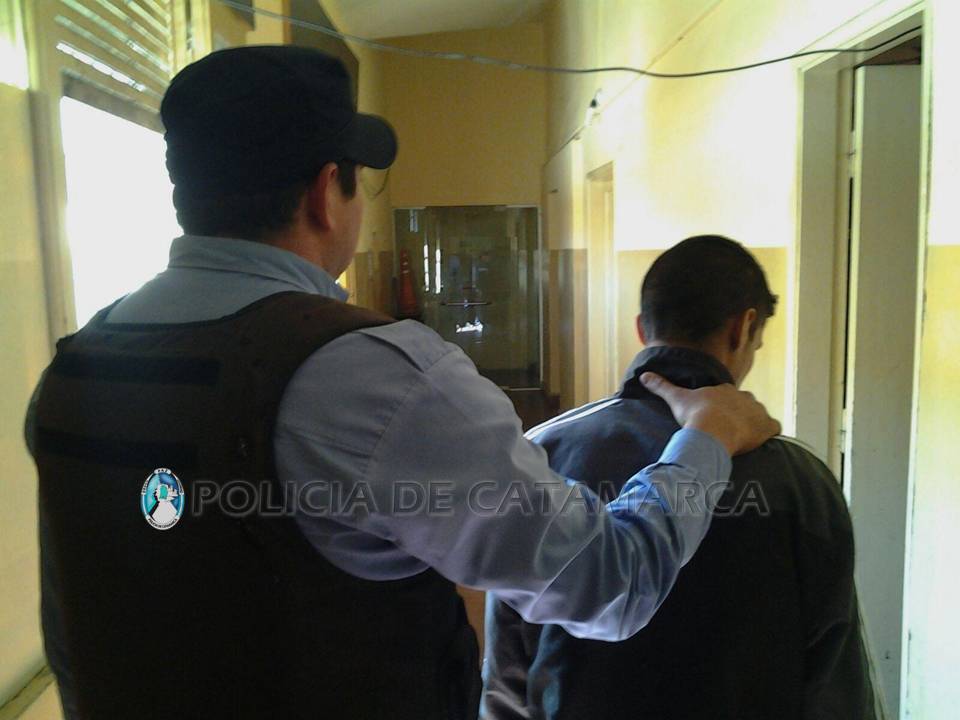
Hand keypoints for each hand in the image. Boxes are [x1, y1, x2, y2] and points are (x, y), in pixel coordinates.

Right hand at [640, 372, 780, 455]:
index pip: (726, 396)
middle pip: (744, 404)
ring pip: (759, 416)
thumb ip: (661, 386)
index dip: (720, 407)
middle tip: (726, 430)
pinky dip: (769, 434)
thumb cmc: (695, 414)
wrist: (712, 432)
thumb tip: (644, 375)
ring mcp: (758, 412)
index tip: (713, 418)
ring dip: (754, 425)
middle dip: (738, 415)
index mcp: (725, 390)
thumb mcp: (676, 398)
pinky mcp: (768, 427)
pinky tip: (760, 443)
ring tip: (742, 439)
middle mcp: (745, 397)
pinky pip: (774, 429)